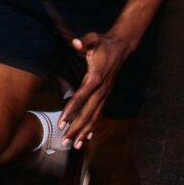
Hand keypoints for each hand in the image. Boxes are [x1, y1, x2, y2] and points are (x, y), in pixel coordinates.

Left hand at [57, 31, 132, 148]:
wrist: (121, 47)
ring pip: (94, 117)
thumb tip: (76, 42)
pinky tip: (87, 138)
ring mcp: (105, 94)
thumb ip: (85, 42)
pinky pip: (98, 114)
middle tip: (65, 141)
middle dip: (76, 128)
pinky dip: (92, 126)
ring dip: (84, 132)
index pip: (81, 97)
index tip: (61, 123)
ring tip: (74, 145)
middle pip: (87, 113)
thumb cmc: (104, 43)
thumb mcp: (94, 39)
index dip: (71, 110)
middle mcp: (101, 90)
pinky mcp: (106, 95)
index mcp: (96, 77)